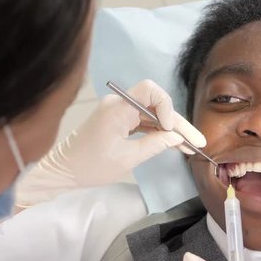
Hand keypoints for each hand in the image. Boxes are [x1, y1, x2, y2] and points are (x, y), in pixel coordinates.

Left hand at [15, 79, 205, 206]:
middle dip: (176, 123)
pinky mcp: (117, 119)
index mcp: (117, 108)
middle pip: (155, 104)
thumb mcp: (127, 159)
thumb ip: (154, 145)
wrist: (63, 170)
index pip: (150, 90)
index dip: (166, 106)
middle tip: (198, 141)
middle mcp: (118, 103)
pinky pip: (142, 120)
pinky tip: (174, 143)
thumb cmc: (90, 166)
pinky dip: (157, 131)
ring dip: (170, 129)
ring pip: (151, 114)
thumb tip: (176, 137)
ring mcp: (117, 111)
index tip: (171, 129)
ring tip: (190, 146)